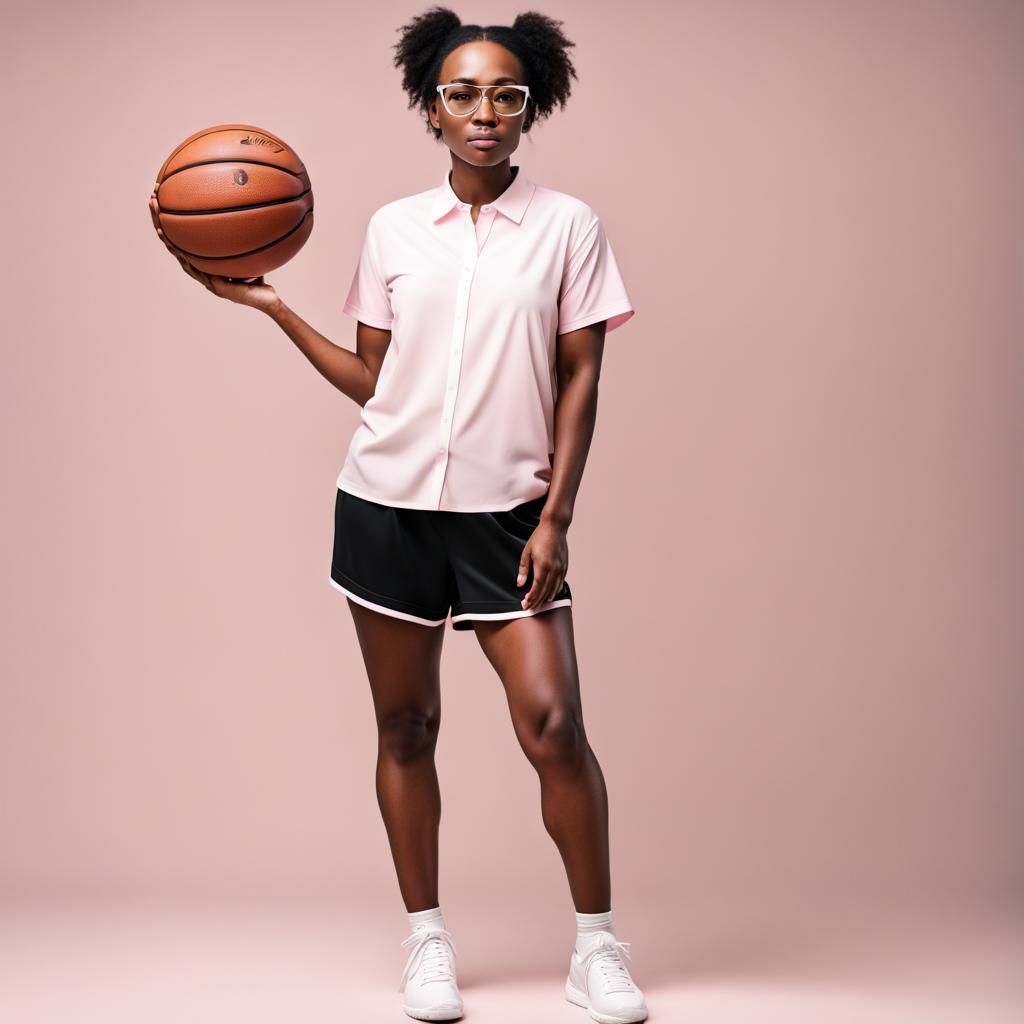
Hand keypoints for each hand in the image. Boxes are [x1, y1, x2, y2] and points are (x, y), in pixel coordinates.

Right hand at [148, 189, 281, 314]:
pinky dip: (183, 255)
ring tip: (155, 213)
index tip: (165, 200)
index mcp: (206, 264)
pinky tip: (171, 243)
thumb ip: (243, 236)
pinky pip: (195, 268)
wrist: (269, 302)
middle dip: (161, 220)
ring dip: (165, 233)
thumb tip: (246, 211)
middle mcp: (202, 271)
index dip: (173, 223)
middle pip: (175, 242)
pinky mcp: (215, 286)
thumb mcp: (250, 250)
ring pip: (178, 253)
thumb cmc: (262, 277)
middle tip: (152, 199)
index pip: (184, 240)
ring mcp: (206, 279)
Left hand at [517, 517, 568, 610]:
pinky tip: (550, 594)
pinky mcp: (565, 566)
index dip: (531, 598)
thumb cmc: (539, 537)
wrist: (555, 527)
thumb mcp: (527, 552)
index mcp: (543, 566)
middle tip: (530, 609)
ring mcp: (561, 568)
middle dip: (537, 602)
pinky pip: (560, 582)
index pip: (537, 588)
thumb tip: (520, 584)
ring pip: (554, 589)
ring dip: (546, 598)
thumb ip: (524, 569)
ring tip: (539, 605)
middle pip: (545, 591)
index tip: (525, 605)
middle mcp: (554, 569)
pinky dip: (555, 590)